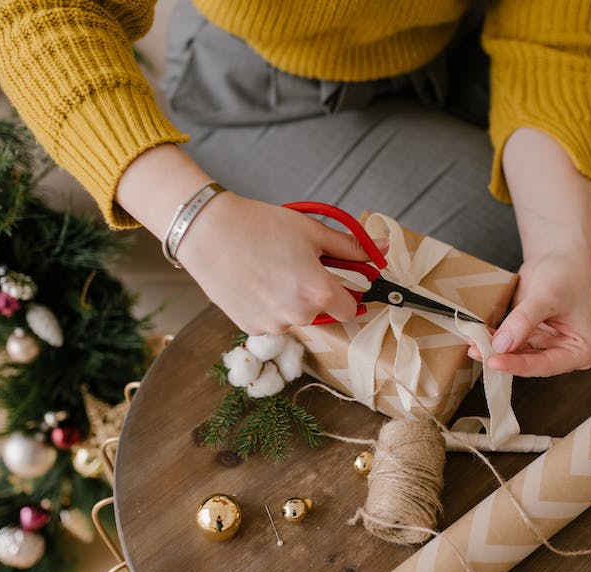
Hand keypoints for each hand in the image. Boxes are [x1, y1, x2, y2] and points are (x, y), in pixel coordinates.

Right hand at [179, 192, 387, 334]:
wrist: (208, 231)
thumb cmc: (259, 226)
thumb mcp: (312, 231)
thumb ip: (351, 246)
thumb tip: (382, 248)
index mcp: (319, 293)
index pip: (351, 309)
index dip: (349, 293)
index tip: (339, 280)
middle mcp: (298, 316)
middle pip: (322, 313)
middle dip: (315, 293)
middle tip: (296, 265)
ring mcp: (272, 325)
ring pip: (295, 317)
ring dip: (290, 300)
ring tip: (270, 269)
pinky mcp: (250, 327)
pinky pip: (271, 320)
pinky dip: (268, 305)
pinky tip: (255, 281)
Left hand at [469, 245, 590, 376]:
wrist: (558, 256)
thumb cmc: (564, 274)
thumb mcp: (547, 296)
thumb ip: (525, 321)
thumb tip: (501, 345)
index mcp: (580, 351)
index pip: (547, 365)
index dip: (519, 365)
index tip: (495, 361)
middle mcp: (563, 353)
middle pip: (529, 363)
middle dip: (502, 358)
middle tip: (477, 352)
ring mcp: (544, 346)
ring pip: (515, 355)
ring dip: (493, 350)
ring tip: (472, 344)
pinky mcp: (528, 337)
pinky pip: (508, 342)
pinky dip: (493, 338)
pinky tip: (477, 335)